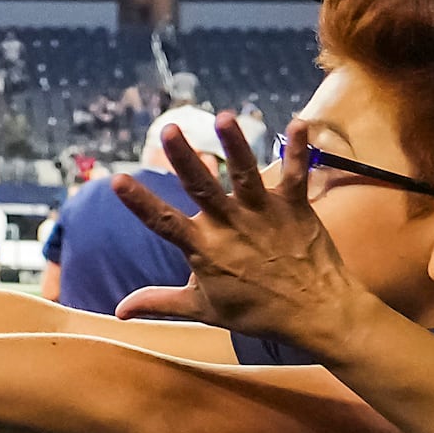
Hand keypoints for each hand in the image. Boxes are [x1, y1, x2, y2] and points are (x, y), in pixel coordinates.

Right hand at [106, 114, 377, 354]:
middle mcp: (230, 225)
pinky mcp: (295, 207)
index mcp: (204, 248)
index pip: (163, 222)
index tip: (118, 179)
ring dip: (235, 144)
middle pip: (201, 187)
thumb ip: (160, 302)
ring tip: (224, 117)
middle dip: (184, 157)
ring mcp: (263, 213)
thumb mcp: (203, 309)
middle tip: (168, 130)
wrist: (315, 314)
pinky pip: (296, 174)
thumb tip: (119, 310)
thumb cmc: (257, 313)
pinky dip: (299, 149)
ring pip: (245, 174)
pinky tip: (299, 122)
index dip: (140, 202)